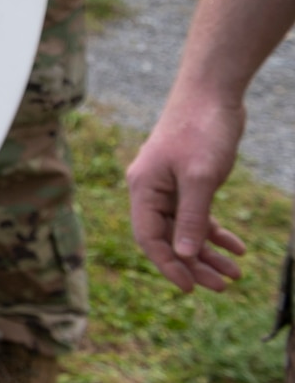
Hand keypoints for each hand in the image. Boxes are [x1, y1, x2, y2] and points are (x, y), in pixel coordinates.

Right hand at [126, 86, 249, 291]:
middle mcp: (152, 190)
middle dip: (193, 265)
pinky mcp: (189, 181)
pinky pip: (198, 215)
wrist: (211, 94)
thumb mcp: (200, 178)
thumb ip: (191, 217)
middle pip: (168, 238)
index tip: (190, 289)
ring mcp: (171, 186)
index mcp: (144, 189)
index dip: (168, 266)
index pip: (149, 238)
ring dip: (208, 253)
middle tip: (222, 286)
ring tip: (235, 273)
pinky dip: (216, 233)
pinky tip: (237, 247)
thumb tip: (183, 255)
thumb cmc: (201, 130)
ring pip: (185, 230)